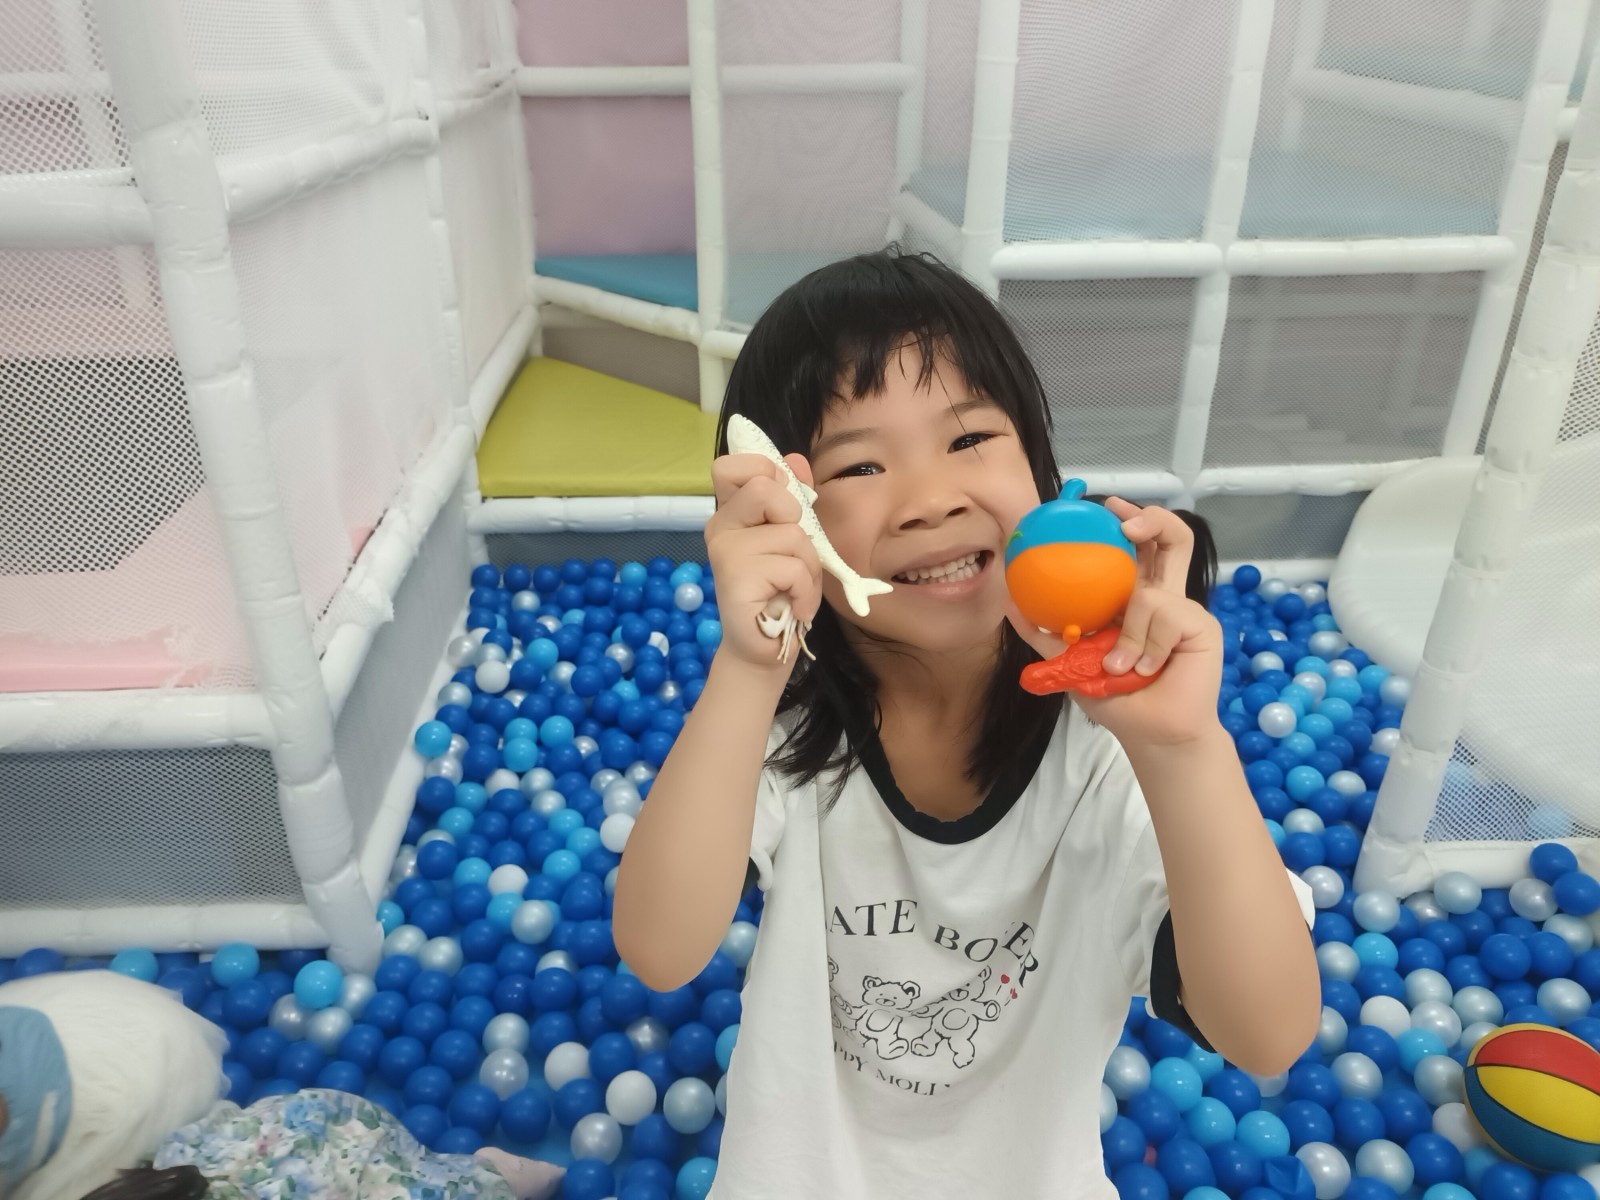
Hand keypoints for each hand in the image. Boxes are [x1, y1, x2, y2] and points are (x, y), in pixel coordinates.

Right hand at [705, 452, 823, 672]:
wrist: (766, 648)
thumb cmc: (780, 592)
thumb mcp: (794, 540)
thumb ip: (794, 498)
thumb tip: (795, 459)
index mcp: (732, 513)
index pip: (731, 466)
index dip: (763, 471)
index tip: (781, 505)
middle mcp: (721, 527)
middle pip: (764, 488)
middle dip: (796, 521)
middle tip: (790, 554)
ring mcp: (724, 552)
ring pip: (792, 534)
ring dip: (808, 567)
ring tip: (793, 589)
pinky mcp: (735, 579)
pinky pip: (793, 568)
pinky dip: (805, 591)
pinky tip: (792, 606)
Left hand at [1005, 498, 1222, 745]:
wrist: (1152, 734)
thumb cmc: (1117, 698)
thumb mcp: (1071, 663)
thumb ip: (1045, 632)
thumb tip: (1010, 601)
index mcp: (1136, 598)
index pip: (1139, 548)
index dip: (1129, 520)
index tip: (1105, 506)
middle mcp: (1163, 597)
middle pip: (1172, 539)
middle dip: (1154, 519)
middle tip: (1126, 522)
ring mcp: (1185, 610)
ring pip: (1148, 591)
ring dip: (1127, 635)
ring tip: (1121, 667)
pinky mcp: (1201, 626)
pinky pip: (1162, 615)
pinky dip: (1145, 648)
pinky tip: (1147, 671)